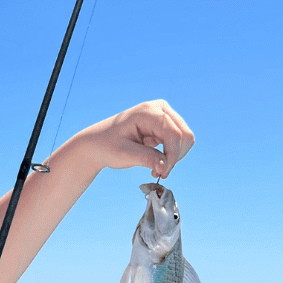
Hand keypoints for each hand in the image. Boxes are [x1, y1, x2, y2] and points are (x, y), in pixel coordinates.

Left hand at [71, 99, 193, 178]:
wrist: (98, 144)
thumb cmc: (107, 146)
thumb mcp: (124, 154)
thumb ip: (147, 159)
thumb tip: (165, 168)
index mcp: (147, 111)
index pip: (173, 133)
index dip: (172, 155)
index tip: (162, 173)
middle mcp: (159, 109)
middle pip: (184, 135)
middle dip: (175, 157)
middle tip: (160, 173)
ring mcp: (164, 116)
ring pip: (185, 140)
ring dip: (173, 158)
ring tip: (156, 170)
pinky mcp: (165, 126)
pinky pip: (178, 143)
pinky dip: (171, 157)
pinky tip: (156, 165)